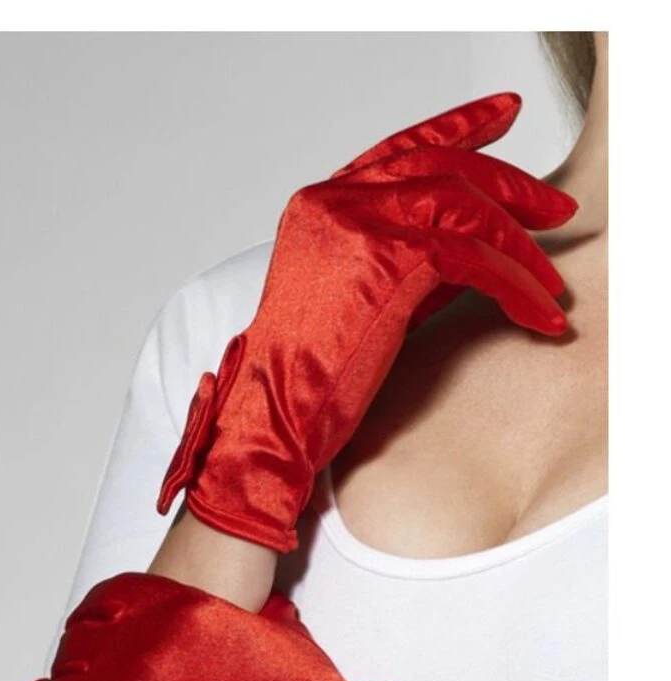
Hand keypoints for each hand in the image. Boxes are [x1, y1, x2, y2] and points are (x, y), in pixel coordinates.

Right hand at [157, 92, 577, 551]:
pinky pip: (472, 256)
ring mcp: (357, 221)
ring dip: (519, 244)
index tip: (504, 116)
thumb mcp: (363, 297)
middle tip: (555, 209)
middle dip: (510, 184)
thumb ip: (408, 259)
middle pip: (442, 166)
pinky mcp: (384, 257)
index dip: (458, 127)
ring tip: (552, 282)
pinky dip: (514, 285)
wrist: (277, 412)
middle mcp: (336, 200)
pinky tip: (537, 313)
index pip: (401, 150)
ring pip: (463, 203)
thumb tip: (474, 246)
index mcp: (322, 204)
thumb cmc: (312, 374)